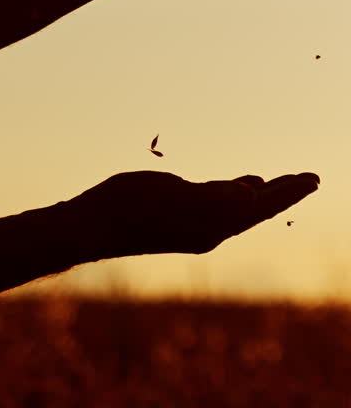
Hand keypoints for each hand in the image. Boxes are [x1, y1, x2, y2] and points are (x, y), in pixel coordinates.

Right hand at [65, 169, 319, 260]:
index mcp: (213, 225)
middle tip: (313, 178)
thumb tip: (254, 196)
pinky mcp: (180, 216)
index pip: (262, 207)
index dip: (288, 191)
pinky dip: (239, 194)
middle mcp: (211, 229)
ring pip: (242, 208)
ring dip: (266, 195)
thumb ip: (215, 196)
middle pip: (258, 209)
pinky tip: (245, 184)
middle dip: (285, 193)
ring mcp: (196, 224)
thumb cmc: (132, 208)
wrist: (94, 225)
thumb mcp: (175, 195)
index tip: (314, 178)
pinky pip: (222, 205)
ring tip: (286, 183)